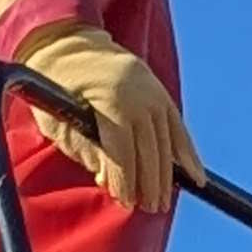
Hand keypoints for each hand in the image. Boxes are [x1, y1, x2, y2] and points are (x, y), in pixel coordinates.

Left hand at [12, 24, 201, 214]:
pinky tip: (195, 176)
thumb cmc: (56, 88)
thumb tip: (110, 182)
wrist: (68, 43)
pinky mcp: (159, 91)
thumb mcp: (60, 121)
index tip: (127, 202)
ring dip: (167, 174)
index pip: (122, 151)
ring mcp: (152, 90)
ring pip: (166, 141)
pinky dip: (186, 152)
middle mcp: (137, 94)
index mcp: (110, 100)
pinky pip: (177, 127)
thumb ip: (87, 151)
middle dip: (149, 183)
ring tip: (163, 201)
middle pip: (148, 148)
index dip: (125, 180)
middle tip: (149, 209)